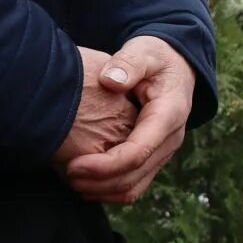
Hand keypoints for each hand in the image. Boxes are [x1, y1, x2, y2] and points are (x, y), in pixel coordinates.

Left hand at [63, 36, 195, 205]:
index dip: (105, 165)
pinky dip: (109, 191)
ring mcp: (164, 152)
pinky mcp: (155, 158)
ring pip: (134, 187)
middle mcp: (170, 140)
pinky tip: (85, 183)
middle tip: (64, 175)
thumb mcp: (144, 52)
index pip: (137, 152)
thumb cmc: (155, 58)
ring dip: (102, 191)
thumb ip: (128, 63)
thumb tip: (110, 81)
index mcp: (169, 116)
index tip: (73, 165)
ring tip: (71, 182)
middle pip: (134, 176)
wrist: (178, 67)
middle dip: (98, 182)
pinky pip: (135, 186)